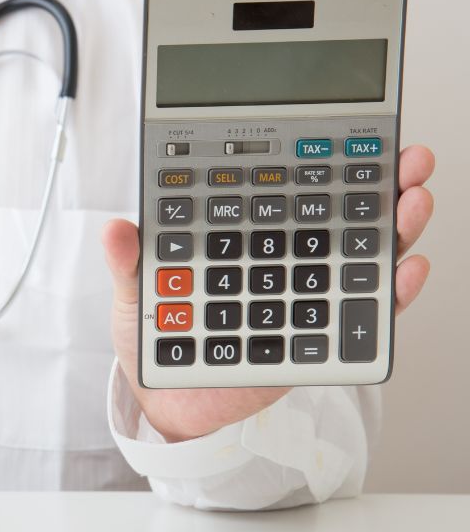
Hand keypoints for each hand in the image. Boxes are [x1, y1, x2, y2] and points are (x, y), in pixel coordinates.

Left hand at [105, 145, 434, 442]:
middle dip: (381, 183)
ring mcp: (301, 297)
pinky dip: (387, 295)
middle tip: (408, 161)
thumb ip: (130, 260)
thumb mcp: (134, 291)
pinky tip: (406, 271)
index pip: (285, 187)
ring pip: (360, 258)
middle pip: (339, 214)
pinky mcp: (312, 340)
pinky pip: (358, 317)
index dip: (320, 160)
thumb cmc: (154, 335)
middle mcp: (279, 260)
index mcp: (239, 237)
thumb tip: (117, 229)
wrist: (163, 400)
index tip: (351, 132)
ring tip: (412, 203)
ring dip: (393, 230)